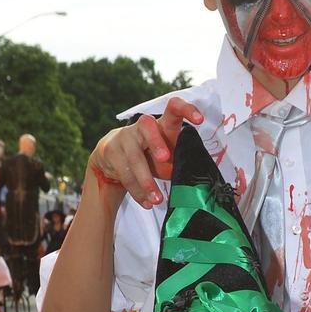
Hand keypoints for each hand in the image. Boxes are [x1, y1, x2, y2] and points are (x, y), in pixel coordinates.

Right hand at [88, 96, 203, 209]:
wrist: (112, 157)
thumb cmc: (149, 155)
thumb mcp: (166, 156)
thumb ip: (176, 162)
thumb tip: (189, 178)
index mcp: (162, 125)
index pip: (174, 108)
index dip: (187, 110)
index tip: (200, 119)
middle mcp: (142, 126)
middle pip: (147, 127)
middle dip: (156, 142)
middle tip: (165, 159)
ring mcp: (124, 137)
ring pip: (134, 159)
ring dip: (146, 182)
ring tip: (157, 200)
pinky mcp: (110, 151)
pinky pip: (124, 174)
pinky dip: (137, 191)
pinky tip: (146, 202)